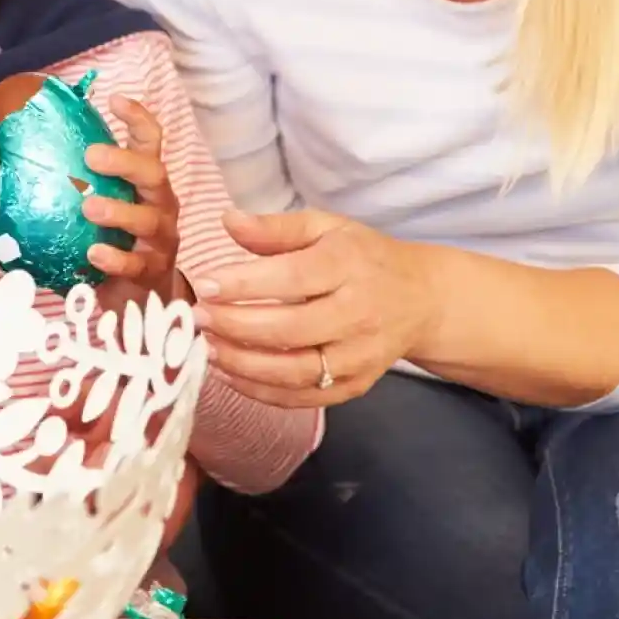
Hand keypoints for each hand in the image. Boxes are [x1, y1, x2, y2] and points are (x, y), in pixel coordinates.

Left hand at [80, 96, 182, 307]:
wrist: (140, 295)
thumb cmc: (114, 238)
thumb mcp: (101, 205)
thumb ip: (77, 182)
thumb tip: (17, 152)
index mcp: (146, 182)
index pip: (150, 141)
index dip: (137, 117)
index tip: (114, 98)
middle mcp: (160, 203)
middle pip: (154, 172)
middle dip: (125, 161)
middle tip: (92, 156)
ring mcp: (161, 239)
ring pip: (148, 219)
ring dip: (119, 211)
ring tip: (89, 207)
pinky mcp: (152, 272)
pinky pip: (136, 264)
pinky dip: (115, 258)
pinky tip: (93, 254)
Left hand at [191, 208, 438, 406]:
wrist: (420, 300)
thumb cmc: (363, 257)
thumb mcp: (326, 227)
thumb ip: (276, 227)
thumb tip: (228, 220)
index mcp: (348, 267)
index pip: (291, 279)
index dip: (244, 285)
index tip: (205, 284)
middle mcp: (358, 315)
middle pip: (289, 330)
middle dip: (235, 326)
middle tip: (197, 317)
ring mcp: (359, 357)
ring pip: (294, 371)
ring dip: (242, 364)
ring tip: (207, 347)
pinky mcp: (356, 387)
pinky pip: (303, 398)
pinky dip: (262, 392)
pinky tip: (230, 374)